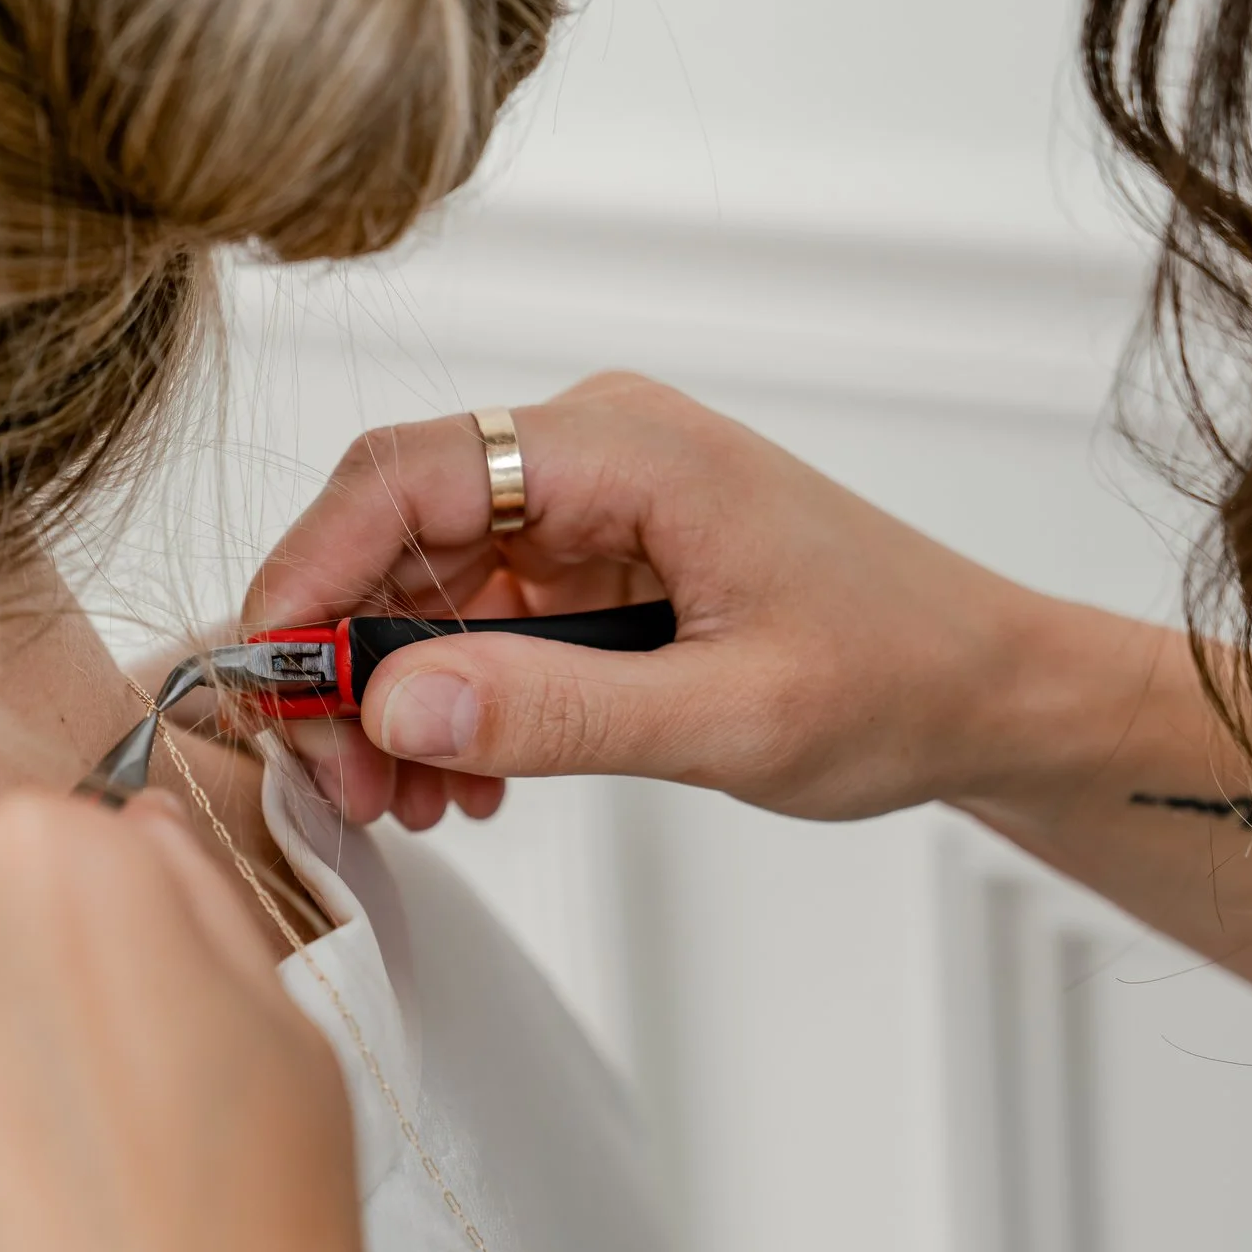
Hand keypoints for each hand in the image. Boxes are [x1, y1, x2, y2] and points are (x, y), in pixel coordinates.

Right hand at [246, 372, 1061, 821]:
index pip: (408, 472)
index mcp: (626, 446)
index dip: (310, 569)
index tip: (266, 676)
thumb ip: (556, 712)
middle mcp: (592, 453)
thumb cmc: (896, 679)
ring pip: (426, 586)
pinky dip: (454, 700)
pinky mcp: (595, 564)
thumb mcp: (727, 716)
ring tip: (412, 806)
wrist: (986, 691)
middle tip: (343, 786)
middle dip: (350, 662)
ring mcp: (589, 508)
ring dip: (398, 696)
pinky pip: (478, 621)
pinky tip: (468, 782)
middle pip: (397, 531)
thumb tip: (392, 709)